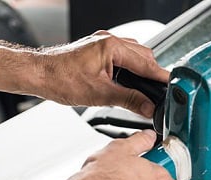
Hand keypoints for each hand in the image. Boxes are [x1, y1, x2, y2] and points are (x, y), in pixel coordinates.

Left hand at [36, 31, 168, 116]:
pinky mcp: (96, 50)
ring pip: (133, 55)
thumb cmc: (60, 79)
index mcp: (111, 46)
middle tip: (161, 92)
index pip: (146, 64)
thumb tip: (148, 107)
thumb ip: (129, 100)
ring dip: (142, 70)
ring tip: (146, 89)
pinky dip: (129, 67)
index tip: (173, 87)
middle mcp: (108, 41)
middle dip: (153, 74)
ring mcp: (101, 44)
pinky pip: (121, 56)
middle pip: (144, 56)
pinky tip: (129, 81)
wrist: (37, 74)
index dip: (161, 77)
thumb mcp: (100, 94)